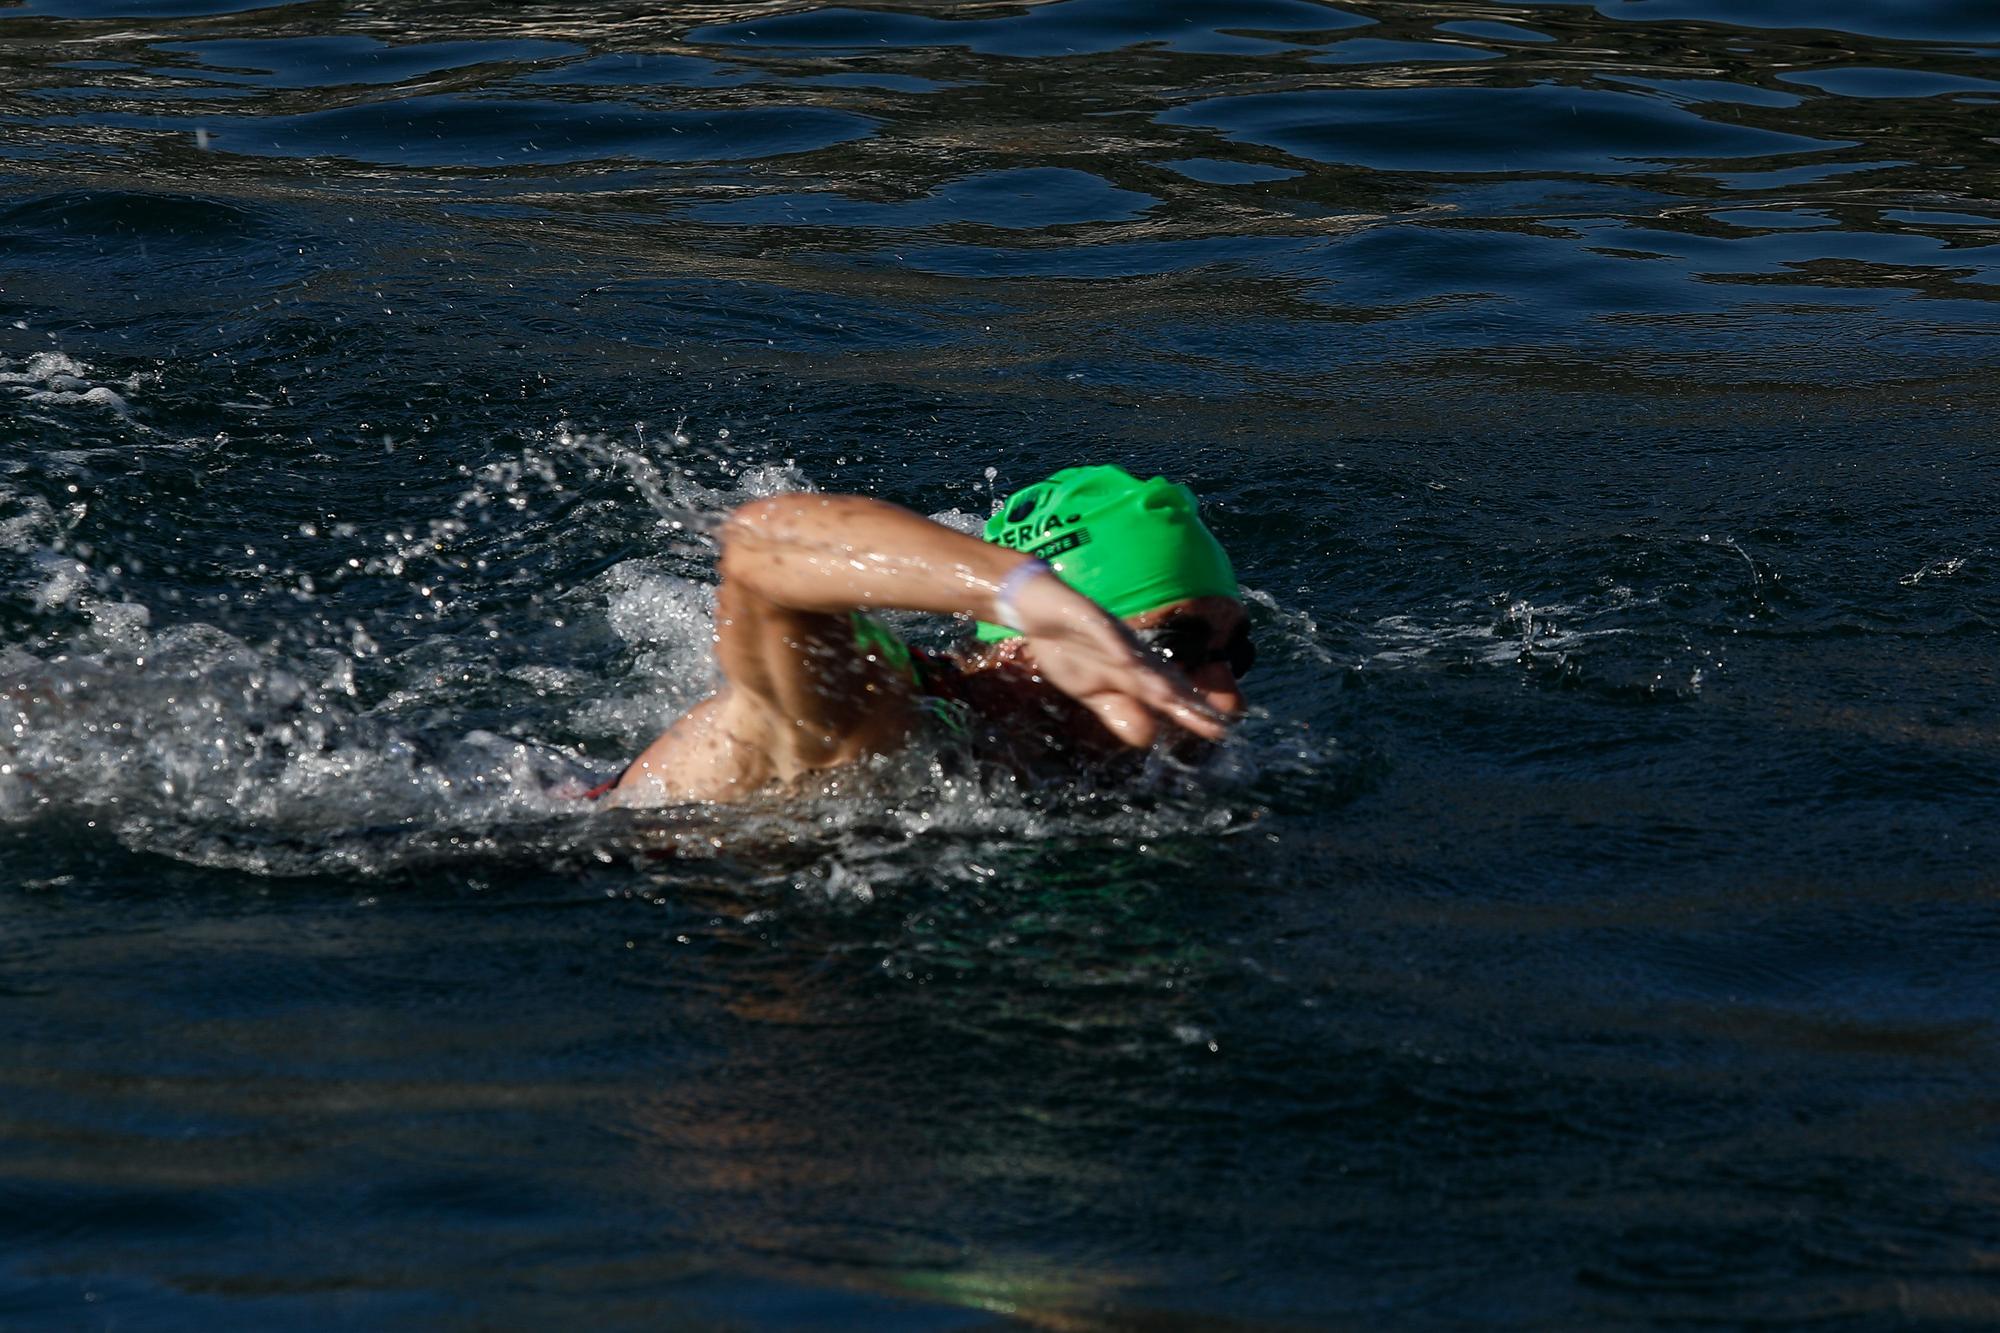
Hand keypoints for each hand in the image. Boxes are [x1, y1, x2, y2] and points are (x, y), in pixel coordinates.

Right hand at [1006, 570, 1231, 747]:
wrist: (1038, 606)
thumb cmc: (1069, 649)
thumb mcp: (1091, 691)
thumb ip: (1119, 710)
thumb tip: (1148, 738)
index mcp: (1130, 674)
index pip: (1166, 697)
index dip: (1190, 714)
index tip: (1219, 733)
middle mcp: (1130, 655)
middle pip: (1162, 679)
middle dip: (1186, 701)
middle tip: (1216, 724)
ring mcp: (1112, 635)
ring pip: (1138, 659)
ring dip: (1157, 679)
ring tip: (1176, 700)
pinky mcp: (1088, 617)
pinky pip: (1103, 633)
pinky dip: (1115, 646)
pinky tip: (1126, 661)